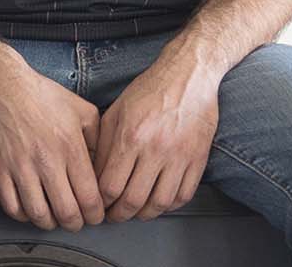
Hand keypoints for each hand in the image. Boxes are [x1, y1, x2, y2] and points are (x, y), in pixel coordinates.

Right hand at [0, 46, 104, 231]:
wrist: (3, 85)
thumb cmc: (44, 96)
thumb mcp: (83, 111)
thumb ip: (99, 140)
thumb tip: (106, 167)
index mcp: (70, 147)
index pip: (90, 198)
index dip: (97, 215)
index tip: (96, 214)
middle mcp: (47, 160)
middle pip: (67, 212)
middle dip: (77, 224)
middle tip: (79, 220)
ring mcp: (21, 167)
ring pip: (39, 215)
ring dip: (51, 223)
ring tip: (56, 217)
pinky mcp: (0, 169)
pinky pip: (12, 206)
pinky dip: (24, 216)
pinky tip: (32, 209)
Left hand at [94, 54, 219, 220]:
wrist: (188, 77)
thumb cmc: (150, 90)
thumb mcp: (116, 111)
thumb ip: (104, 143)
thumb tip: (94, 173)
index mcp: (131, 136)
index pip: (110, 185)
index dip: (100, 201)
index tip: (98, 204)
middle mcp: (155, 149)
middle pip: (133, 200)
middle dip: (119, 214)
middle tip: (114, 215)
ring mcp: (179, 156)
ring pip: (160, 203)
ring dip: (145, 214)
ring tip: (136, 212)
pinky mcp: (198, 159)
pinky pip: (184, 194)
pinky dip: (170, 205)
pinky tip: (159, 202)